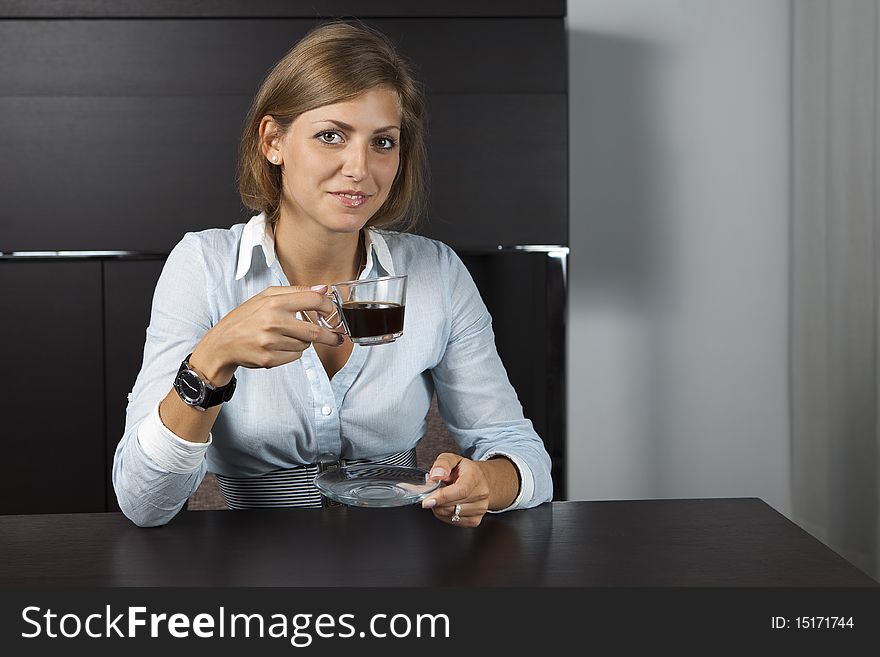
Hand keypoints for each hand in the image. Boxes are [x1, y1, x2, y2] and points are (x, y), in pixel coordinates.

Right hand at [191, 284, 341, 383]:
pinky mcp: (269, 359)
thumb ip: (296, 292)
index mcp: (274, 303)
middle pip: (315, 332)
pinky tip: (279, 347)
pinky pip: (295, 357)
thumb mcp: (266, 297)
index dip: (328, 307)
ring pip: (305, 345)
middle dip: (330, 336)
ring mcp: (271, 343)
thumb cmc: (245, 318)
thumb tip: (323, 288)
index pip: (313, 301)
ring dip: (303, 342)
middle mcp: (273, 322)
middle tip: (337, 337)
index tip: (332, 312)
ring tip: (287, 337)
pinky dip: (292, 353)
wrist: (222, 343)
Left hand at [420, 453, 491, 526]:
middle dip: (436, 502)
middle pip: (453, 505)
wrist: (479, 480)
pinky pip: (454, 522)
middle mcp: (481, 493)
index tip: (427, 501)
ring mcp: (480, 508)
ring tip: (442, 497)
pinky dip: (445, 515)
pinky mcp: (476, 520)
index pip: (461, 490)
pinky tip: (447, 505)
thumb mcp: (451, 459)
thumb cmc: (463, 470)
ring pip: (451, 515)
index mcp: (475, 476)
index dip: (443, 497)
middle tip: (431, 494)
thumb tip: (436, 476)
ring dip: (439, 509)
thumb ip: (442, 464)